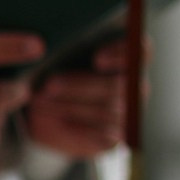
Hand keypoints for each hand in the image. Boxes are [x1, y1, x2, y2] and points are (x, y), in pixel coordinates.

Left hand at [27, 39, 132, 158]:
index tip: (97, 59)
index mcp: (128, 55)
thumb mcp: (55, 53)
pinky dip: (80, 129)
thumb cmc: (56, 69)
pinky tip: (60, 122)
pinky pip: (106, 135)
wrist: (51, 109)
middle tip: (50, 85)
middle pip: (120, 85)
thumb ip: (52, 46)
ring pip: (108, 111)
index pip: (141, 50)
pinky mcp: (117, 134)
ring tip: (43, 103)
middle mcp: (135, 83)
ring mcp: (129, 111)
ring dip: (73, 107)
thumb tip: (38, 44)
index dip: (123, 54)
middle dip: (82, 86)